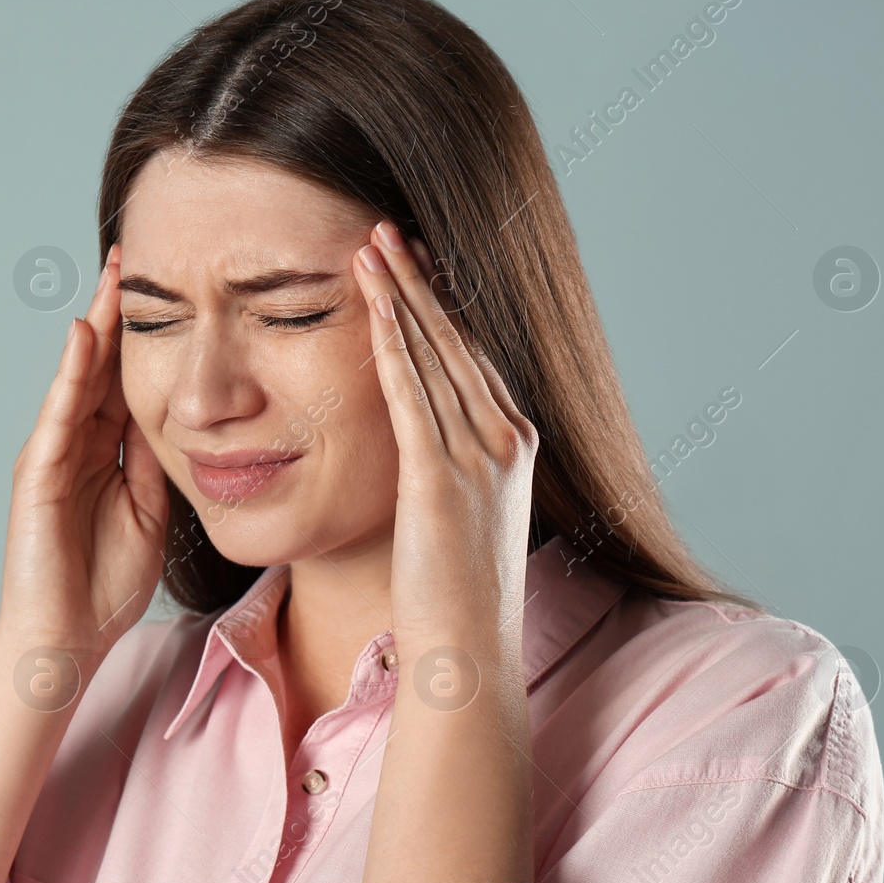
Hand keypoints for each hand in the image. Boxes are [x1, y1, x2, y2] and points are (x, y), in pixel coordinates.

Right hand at [0, 243, 169, 662]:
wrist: (66, 639)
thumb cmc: (105, 587)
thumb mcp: (151, 511)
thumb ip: (158, 462)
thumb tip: (187, 416)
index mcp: (106, 453)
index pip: (127, 379)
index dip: (145, 335)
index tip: (170, 287)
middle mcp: (76, 444)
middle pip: (101, 365)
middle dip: (117, 312)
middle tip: (134, 254)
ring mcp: (52, 455)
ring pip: (78, 379)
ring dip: (96, 326)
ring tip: (113, 276)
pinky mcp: (38, 475)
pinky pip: (58, 416)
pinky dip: (71, 376)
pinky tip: (85, 339)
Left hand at [352, 221, 539, 687]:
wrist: (470, 653)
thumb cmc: (458, 599)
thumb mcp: (466, 519)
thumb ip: (453, 473)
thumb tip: (425, 453)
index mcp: (513, 446)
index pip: (472, 357)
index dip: (441, 307)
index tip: (416, 264)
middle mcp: (503, 439)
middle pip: (456, 340)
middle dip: (420, 281)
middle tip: (389, 229)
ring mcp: (477, 456)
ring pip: (432, 354)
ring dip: (400, 294)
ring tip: (370, 244)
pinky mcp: (439, 478)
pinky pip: (410, 393)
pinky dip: (391, 341)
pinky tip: (371, 301)